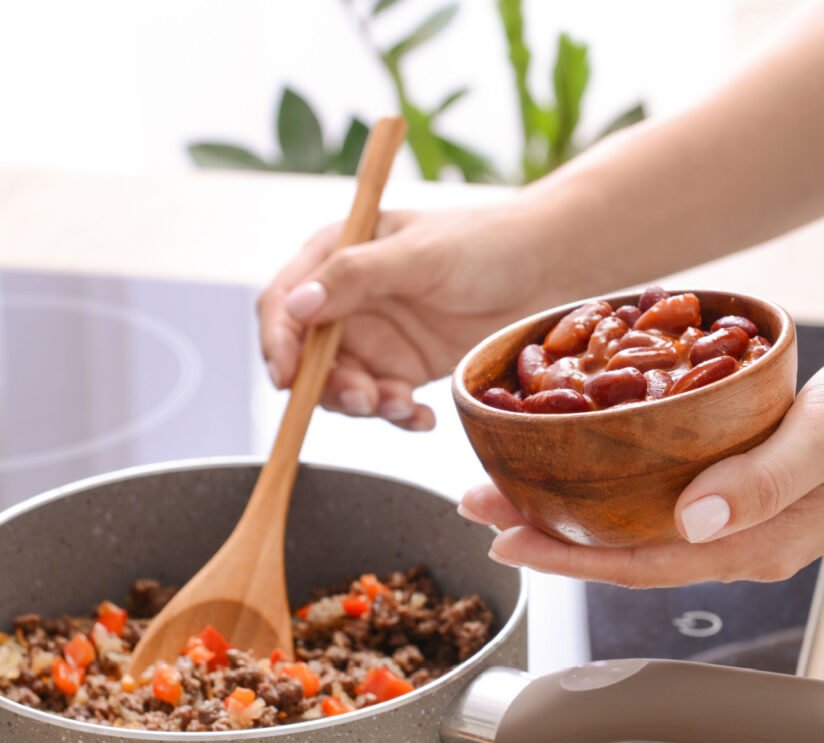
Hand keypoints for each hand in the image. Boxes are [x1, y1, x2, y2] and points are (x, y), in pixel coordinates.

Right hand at [258, 205, 553, 430]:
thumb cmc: (484, 243)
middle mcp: (347, 300)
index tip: (287, 378)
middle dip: (328, 386)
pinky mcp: (405, 369)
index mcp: (336, 257)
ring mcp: (376, 338)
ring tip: (402, 405)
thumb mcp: (419, 255)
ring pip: (342, 387)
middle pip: (307, 357)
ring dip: (365, 405)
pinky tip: (422, 418)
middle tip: (366, 399)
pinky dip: (397, 417)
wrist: (545, 268)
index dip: (277, 342)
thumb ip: (355, 277)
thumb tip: (296, 306)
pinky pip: (384, 404)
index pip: (283, 303)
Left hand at [459, 333, 823, 585]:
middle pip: (628, 555)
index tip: (500, 533)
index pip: (641, 564)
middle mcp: (746, 545)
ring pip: (643, 533)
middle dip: (549, 536)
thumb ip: (763, 479)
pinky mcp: (753, 491)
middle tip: (476, 503)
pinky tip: (588, 468)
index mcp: (759, 544)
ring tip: (512, 489)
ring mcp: (750, 523)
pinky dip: (617, 493)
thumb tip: (691, 521)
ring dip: (575, 515)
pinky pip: (669, 506)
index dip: (565, 555)